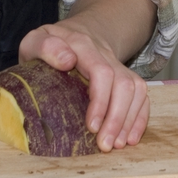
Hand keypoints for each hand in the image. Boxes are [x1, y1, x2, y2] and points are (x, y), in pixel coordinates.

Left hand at [19, 20, 149, 151]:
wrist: (72, 32)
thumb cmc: (48, 45)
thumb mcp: (35, 40)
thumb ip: (44, 46)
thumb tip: (67, 61)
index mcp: (83, 46)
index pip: (101, 72)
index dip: (101, 101)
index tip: (91, 126)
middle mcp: (105, 54)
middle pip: (123, 84)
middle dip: (117, 118)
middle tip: (105, 145)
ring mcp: (117, 64)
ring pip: (136, 89)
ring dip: (129, 120)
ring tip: (117, 145)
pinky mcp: (124, 76)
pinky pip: (141, 94)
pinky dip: (139, 117)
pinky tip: (130, 137)